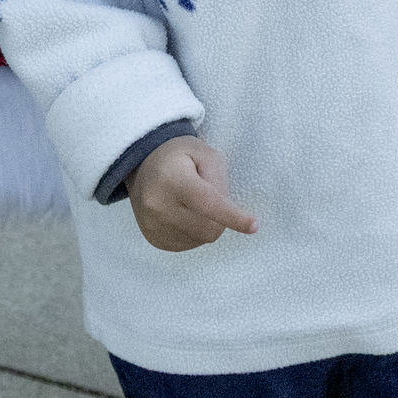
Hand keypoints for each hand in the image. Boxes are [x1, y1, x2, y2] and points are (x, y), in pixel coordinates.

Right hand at [128, 138, 255, 250]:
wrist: (142, 166)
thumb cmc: (179, 157)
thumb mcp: (204, 153)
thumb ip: (219, 180)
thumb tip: (227, 213)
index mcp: (173, 179)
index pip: (208, 203)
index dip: (233, 216)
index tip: (254, 226)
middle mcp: (158, 205)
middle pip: (209, 228)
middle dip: (221, 218)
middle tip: (210, 195)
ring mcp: (153, 226)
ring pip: (201, 239)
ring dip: (207, 224)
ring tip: (192, 203)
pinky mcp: (154, 239)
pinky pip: (189, 244)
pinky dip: (195, 232)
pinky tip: (184, 214)